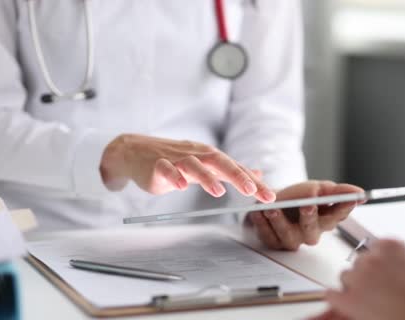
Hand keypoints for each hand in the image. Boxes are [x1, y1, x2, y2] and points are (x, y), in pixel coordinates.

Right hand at [100, 134, 274, 201]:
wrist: (135, 152)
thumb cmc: (174, 161)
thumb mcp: (206, 165)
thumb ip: (231, 171)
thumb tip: (258, 174)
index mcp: (210, 157)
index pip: (236, 168)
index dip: (253, 182)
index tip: (270, 196)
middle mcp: (196, 155)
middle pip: (219, 161)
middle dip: (237, 175)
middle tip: (252, 190)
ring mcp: (176, 159)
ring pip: (194, 164)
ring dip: (207, 177)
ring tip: (218, 192)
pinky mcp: (157, 165)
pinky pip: (166, 169)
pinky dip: (173, 176)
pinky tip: (180, 186)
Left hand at [247, 181, 363, 250]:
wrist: (274, 202)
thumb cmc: (299, 197)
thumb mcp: (319, 188)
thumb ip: (338, 191)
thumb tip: (359, 192)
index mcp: (326, 220)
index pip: (338, 215)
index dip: (344, 207)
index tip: (349, 198)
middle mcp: (311, 233)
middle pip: (313, 229)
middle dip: (310, 217)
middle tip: (307, 204)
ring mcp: (292, 239)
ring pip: (288, 236)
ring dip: (280, 222)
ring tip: (272, 209)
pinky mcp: (274, 242)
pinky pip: (268, 236)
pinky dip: (261, 225)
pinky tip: (258, 212)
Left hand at [313, 239, 404, 319]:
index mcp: (392, 246)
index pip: (377, 248)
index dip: (385, 263)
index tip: (389, 272)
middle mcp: (372, 258)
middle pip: (362, 262)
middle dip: (371, 274)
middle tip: (383, 289)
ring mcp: (359, 279)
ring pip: (347, 276)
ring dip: (356, 285)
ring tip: (371, 299)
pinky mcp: (350, 300)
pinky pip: (332, 294)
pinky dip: (338, 299)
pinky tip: (347, 303)